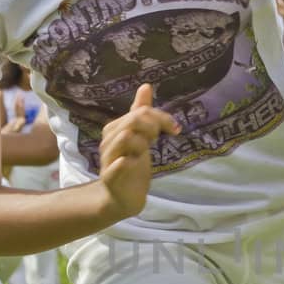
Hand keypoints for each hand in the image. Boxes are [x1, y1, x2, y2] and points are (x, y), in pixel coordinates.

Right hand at [99, 84, 180, 218]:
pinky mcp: (111, 177)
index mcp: (115, 129)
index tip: (175, 128)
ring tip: (147, 151)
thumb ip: (141, 112)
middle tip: (160, 138)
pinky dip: (128, 161)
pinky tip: (137, 162)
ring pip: (125, 137)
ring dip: (142, 142)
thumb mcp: (140, 136)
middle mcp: (109, 141)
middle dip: (153, 126)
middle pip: (132, 121)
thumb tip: (146, 86)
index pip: (139, 112)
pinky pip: (118, 163)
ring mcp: (108, 159)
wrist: (121, 197)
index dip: (160, 117)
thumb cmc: (131, 164)